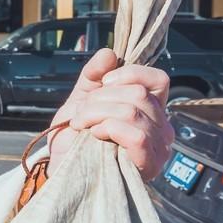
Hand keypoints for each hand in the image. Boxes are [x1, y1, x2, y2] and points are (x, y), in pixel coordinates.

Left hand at [47, 49, 174, 181]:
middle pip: (138, 94)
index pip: (158, 79)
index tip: (102, 83)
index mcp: (150, 110)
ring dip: (96, 113)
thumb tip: (110, 53)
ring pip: (132, 111)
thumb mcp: (81, 100)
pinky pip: (136, 134)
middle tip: (80, 114)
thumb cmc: (75, 138)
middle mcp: (161, 128)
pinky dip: (108, 128)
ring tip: (81, 125)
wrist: (61, 169)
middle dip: (99, 99)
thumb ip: (94, 76)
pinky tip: (94, 135)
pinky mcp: (148, 165)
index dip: (128, 74)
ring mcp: (158, 148)